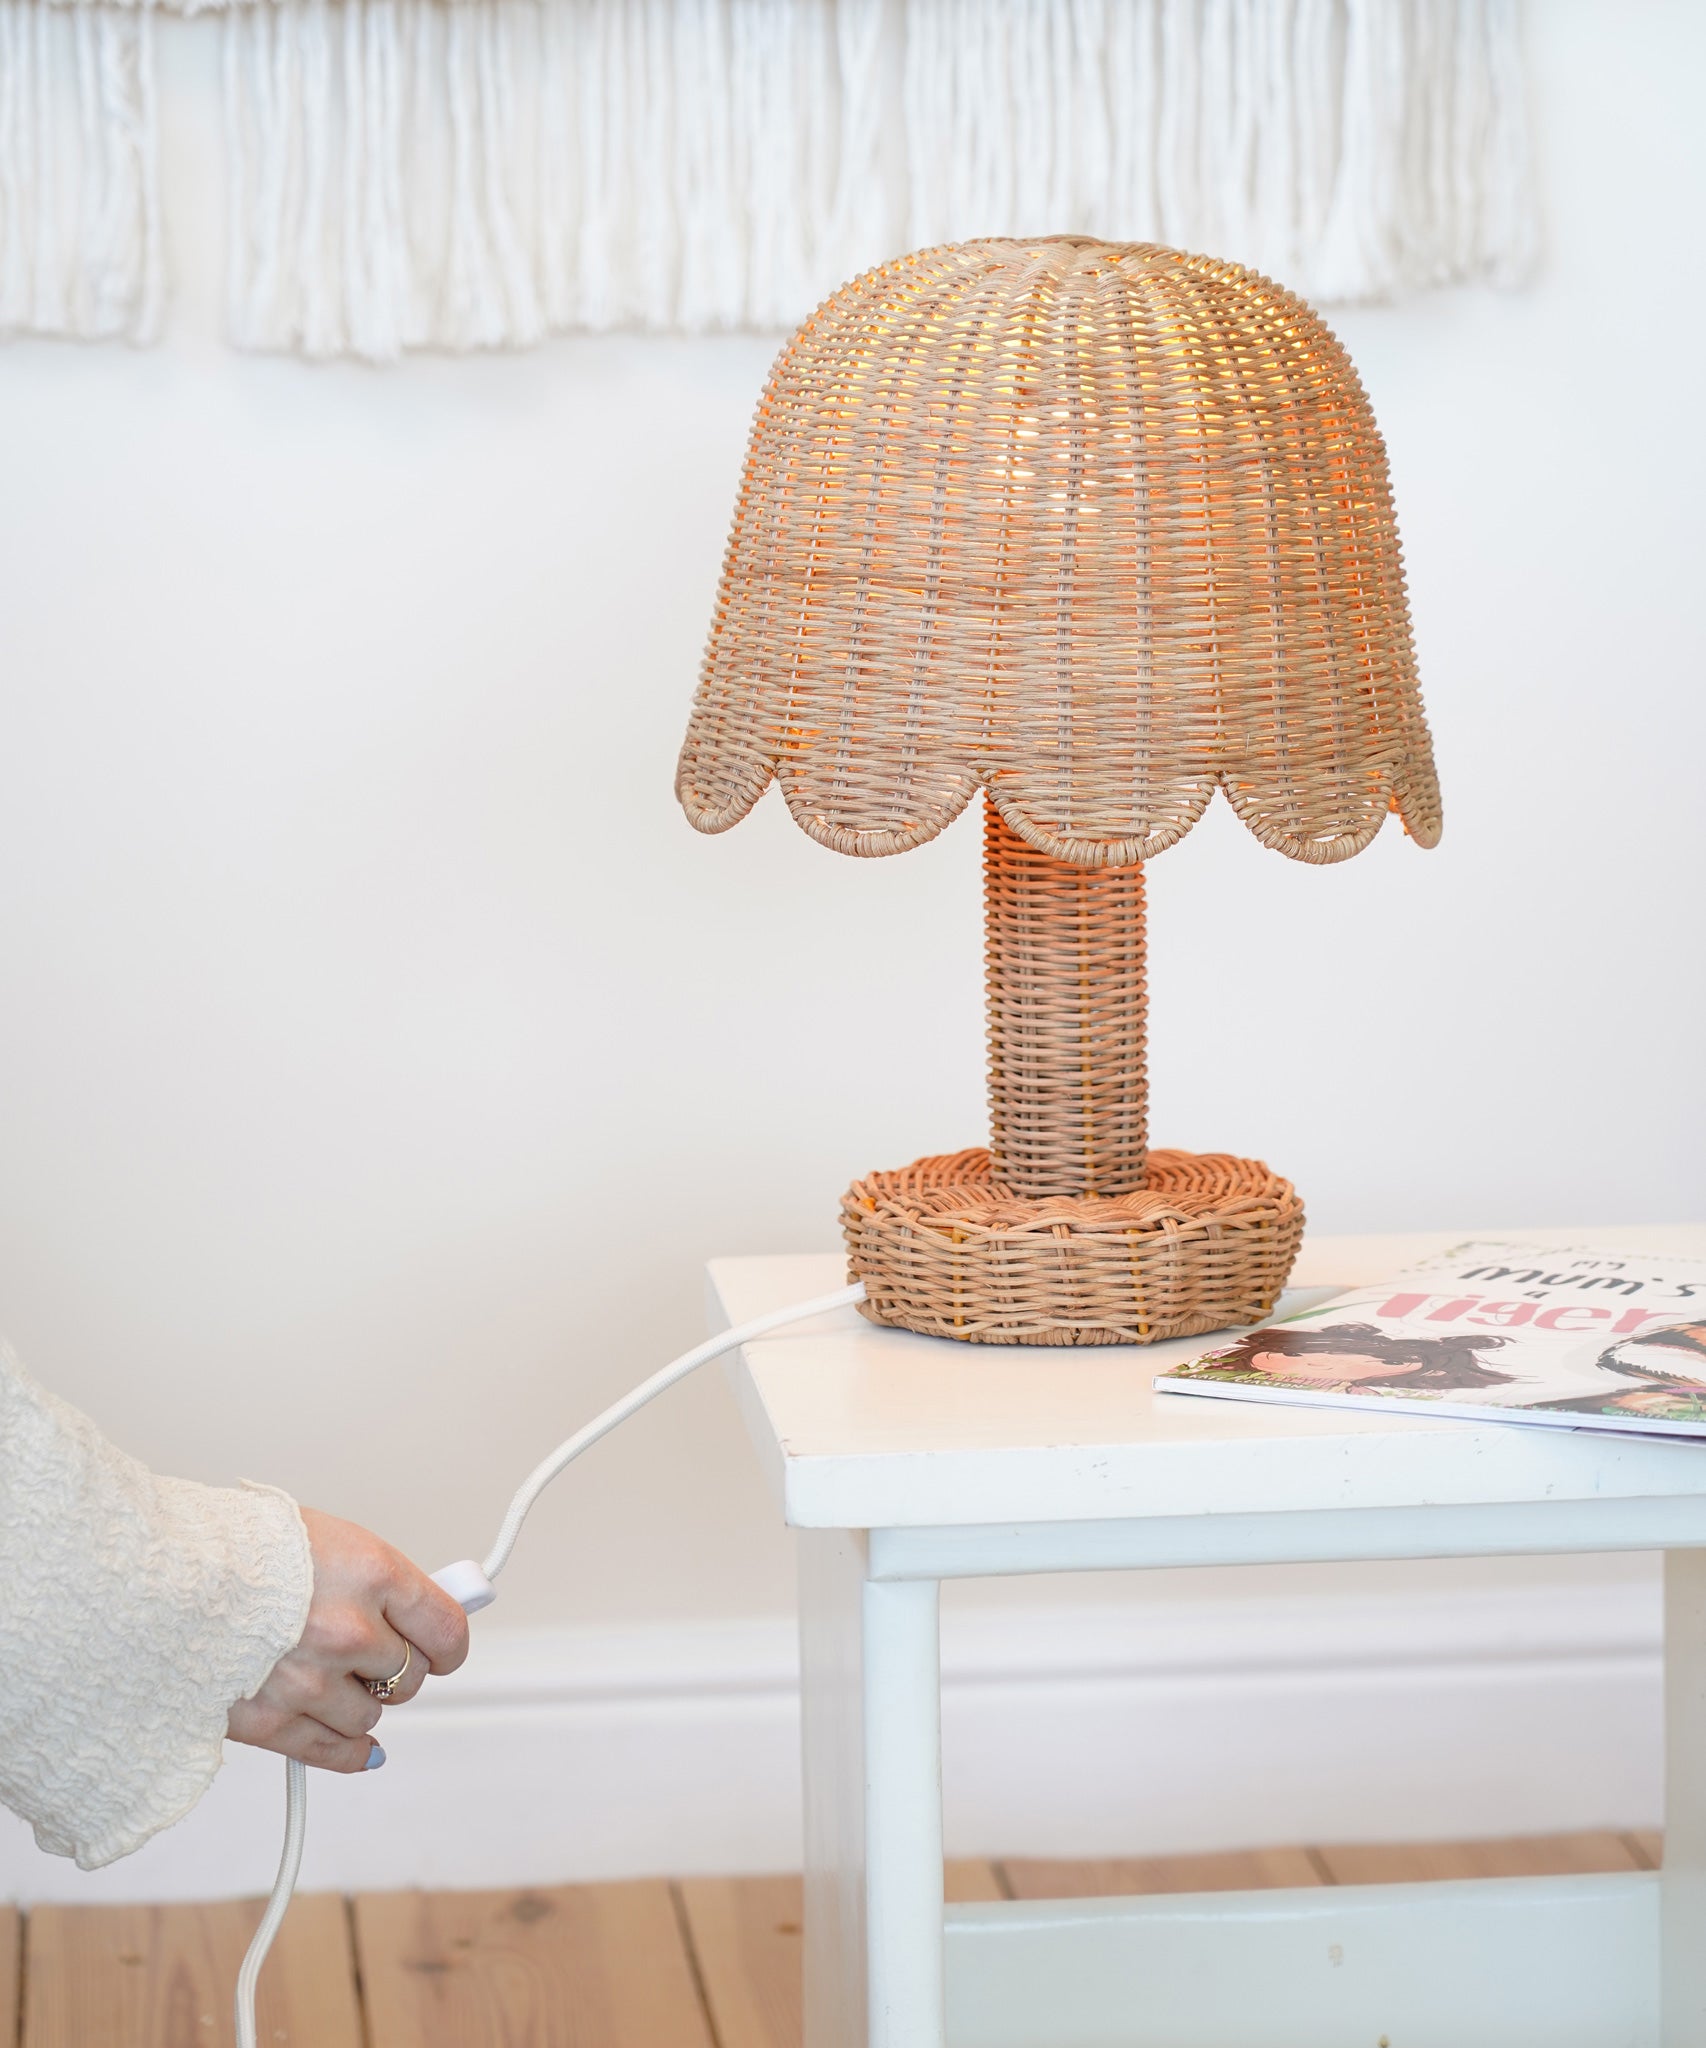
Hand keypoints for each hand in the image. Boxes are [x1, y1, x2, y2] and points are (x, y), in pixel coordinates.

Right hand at [227, 1508, 469, 1772]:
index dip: (448, 1644)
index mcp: (370, 1573)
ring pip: (372, 1714)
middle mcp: (347, 1630)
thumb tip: (436, 1611)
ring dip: (361, 1701)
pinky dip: (352, 1752)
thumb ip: (383, 1582)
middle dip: (397, 1667)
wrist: (161, 1573)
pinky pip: (333, 1752)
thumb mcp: (333, 1540)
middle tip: (373, 1653)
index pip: (446, 1628)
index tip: (444, 1649)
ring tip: (333, 1674)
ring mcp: (309, 1680)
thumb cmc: (248, 1548)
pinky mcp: (269, 1720)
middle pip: (410, 1675)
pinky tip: (361, 1746)